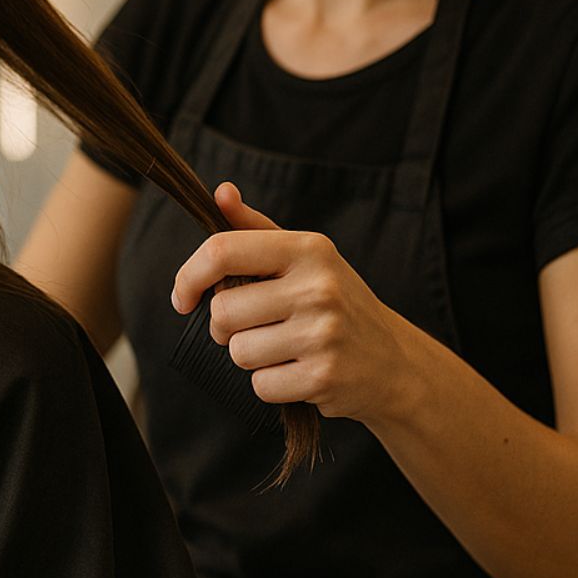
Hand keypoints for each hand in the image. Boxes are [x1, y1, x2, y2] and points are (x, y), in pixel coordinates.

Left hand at [170, 182, 424, 422]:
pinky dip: (270, 384)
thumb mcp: (305, 257)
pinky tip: (298, 371)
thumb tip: (220, 192)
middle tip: (256, 326)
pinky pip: (260, 385)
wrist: (394, 361)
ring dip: (250, 356)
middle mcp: (318, 286)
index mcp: (308, 249)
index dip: (188, 276)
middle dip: (225, 326)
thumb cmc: (336, 302)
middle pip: (223, 310)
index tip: (183, 297)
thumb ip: (255, 227)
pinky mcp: (324, 377)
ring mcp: (323, 333)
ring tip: (283, 347)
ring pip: (238, 351)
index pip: (222, 251)